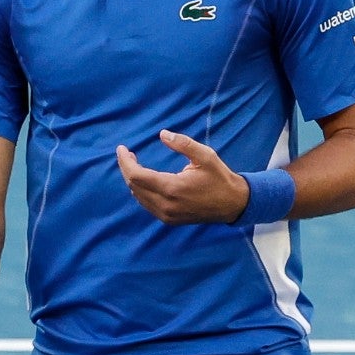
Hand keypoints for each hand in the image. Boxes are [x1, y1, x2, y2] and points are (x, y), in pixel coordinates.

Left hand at [115, 129, 248, 223]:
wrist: (233, 204)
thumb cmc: (219, 178)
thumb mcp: (205, 156)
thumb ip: (183, 144)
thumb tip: (162, 134)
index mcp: (172, 188)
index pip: (136, 176)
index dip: (125, 162)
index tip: (122, 149)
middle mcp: (165, 205)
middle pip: (133, 186)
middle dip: (127, 168)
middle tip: (128, 154)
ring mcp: (166, 215)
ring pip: (138, 196)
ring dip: (133, 180)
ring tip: (135, 163)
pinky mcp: (169, 220)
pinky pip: (146, 204)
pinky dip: (141, 190)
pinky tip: (145, 179)